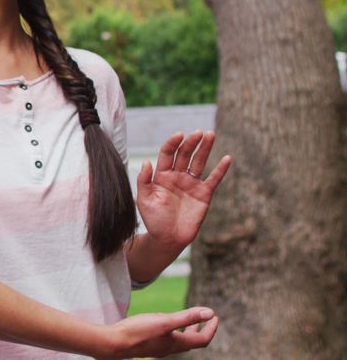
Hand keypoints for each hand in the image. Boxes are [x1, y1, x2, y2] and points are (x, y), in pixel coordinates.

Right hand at [97, 307, 218, 358]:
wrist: (115, 343)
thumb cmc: (139, 331)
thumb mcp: (165, 321)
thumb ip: (188, 316)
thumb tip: (210, 312)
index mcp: (178, 343)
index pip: (202, 339)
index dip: (211, 329)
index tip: (215, 317)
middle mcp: (171, 348)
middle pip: (192, 341)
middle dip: (201, 328)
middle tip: (206, 318)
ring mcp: (160, 348)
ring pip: (180, 340)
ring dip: (187, 329)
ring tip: (188, 320)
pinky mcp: (150, 345)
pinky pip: (168, 339)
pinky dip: (174, 331)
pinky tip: (165, 324)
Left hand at [136, 131, 231, 249]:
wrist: (168, 239)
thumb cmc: (153, 220)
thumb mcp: (144, 200)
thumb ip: (144, 181)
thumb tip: (146, 162)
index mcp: (161, 175)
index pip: (168, 154)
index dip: (173, 143)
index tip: (179, 135)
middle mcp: (177, 176)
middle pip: (185, 154)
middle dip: (191, 142)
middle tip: (199, 132)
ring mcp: (191, 184)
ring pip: (199, 162)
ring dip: (205, 148)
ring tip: (211, 135)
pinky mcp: (204, 194)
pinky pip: (213, 179)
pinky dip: (220, 170)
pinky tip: (227, 158)